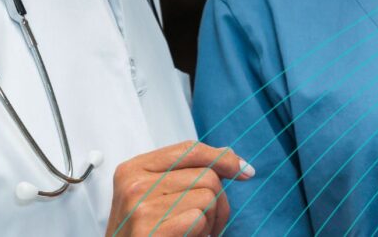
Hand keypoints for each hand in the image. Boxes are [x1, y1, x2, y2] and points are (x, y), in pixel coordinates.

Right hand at [104, 140, 255, 236]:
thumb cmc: (143, 232)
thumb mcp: (155, 196)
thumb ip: (185, 172)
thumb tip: (227, 155)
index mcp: (133, 168)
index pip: (189, 149)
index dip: (222, 158)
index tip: (244, 171)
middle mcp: (134, 184)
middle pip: (206, 175)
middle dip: (219, 201)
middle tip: (210, 223)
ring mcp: (139, 207)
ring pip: (207, 197)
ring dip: (211, 220)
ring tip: (196, 233)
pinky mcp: (148, 230)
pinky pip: (198, 219)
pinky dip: (202, 233)